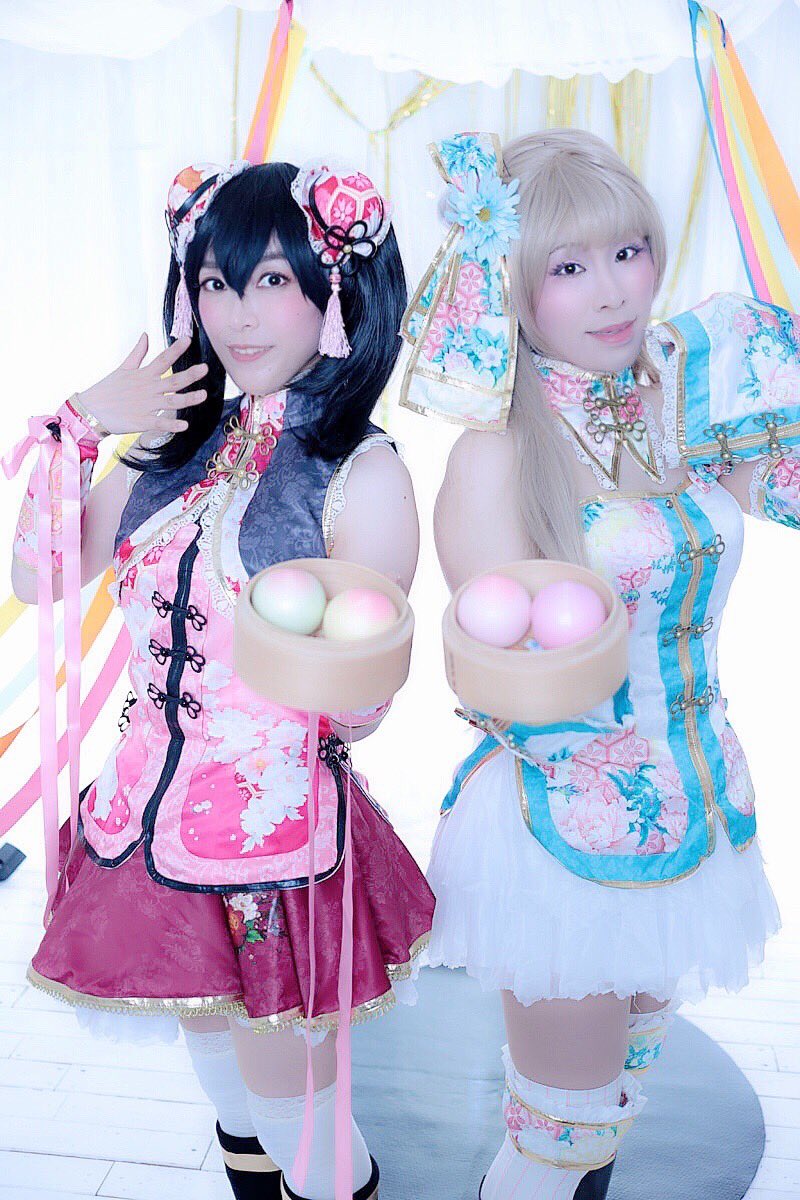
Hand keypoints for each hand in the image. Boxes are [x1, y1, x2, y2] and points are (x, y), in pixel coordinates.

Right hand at [75, 334, 208, 435]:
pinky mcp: (142, 422)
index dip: (176, 349)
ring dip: (188, 399)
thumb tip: (146, 335)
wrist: (90, 410)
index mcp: (144, 375)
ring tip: (203, 395)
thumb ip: (137, 353)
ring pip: (172, 402)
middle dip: (189, 375)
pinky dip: (171, 425)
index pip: (163, 359)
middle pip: (173, 381)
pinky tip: (184, 426)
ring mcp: (146, 405)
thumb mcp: (123, 368)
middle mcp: (148, 389)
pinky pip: (160, 423)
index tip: (188, 338)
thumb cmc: (108, 389)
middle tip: (204, 368)